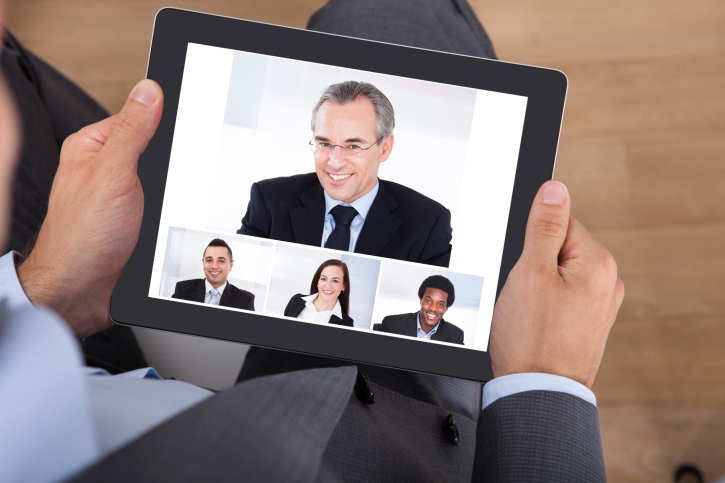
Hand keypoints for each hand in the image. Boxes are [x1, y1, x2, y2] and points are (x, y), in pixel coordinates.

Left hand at [17, 80, 162, 337]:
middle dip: (170, 167)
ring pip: (163, 183)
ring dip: (172, 196)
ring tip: (161, 210)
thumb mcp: (112, 172)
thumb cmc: (82, 238)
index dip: (162, 123)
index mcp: (92, 147)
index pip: (137, 117)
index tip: (181, 133)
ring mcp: (121, 197)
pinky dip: (171, 216)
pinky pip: (164, 209)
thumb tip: (149, 90)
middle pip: (155, 151)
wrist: (82, 293)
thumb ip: (133, 131)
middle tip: (165, 184)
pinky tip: (165, 224)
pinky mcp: (134, 222)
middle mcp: (105, 170)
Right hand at [489, 180, 624, 388]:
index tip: (523, 268)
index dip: (531, 243)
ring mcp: (600, 305)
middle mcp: (607, 282)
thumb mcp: (531, 271)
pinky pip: (561, 298)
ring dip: (537, 287)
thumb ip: (544, 226)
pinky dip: (545, 305)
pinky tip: (536, 324)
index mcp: (598, 263)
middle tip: (524, 293)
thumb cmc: (532, 339)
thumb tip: (555, 189)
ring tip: (529, 313)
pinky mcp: (588, 323)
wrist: (536, 392)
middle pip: (558, 249)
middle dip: (533, 265)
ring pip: (556, 275)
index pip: (559, 223)